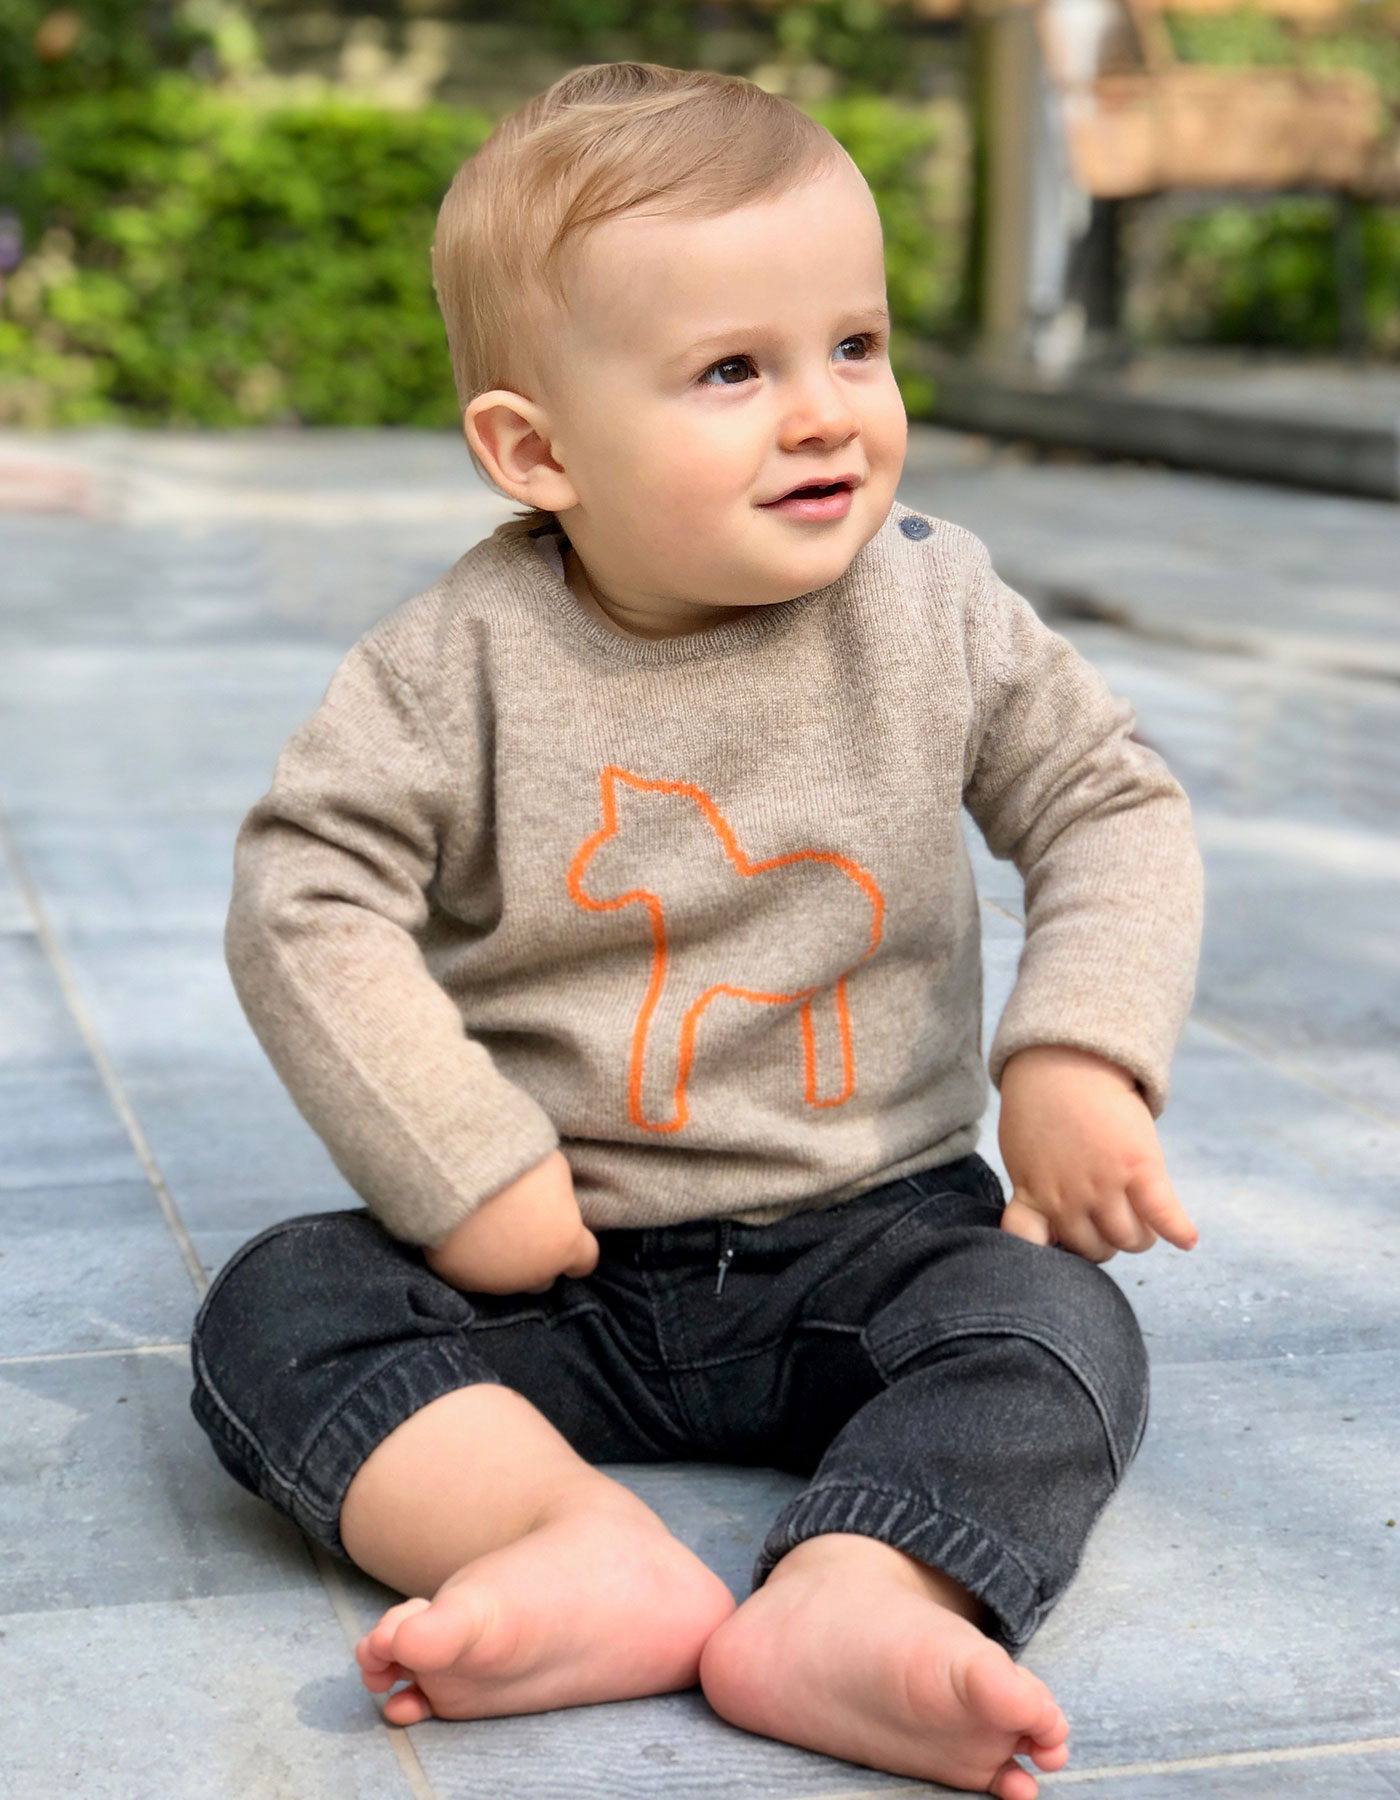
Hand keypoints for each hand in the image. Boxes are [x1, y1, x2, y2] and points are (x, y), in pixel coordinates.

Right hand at [424, 1150, 599, 1294]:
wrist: (461, 1174)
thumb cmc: (519, 1168)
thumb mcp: (555, 1171)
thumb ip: (559, 1196)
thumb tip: (553, 1198)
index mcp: (566, 1246)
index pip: (585, 1261)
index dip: (576, 1246)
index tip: (565, 1233)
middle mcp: (534, 1273)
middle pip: (544, 1276)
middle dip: (538, 1257)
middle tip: (523, 1228)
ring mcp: (496, 1281)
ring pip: (507, 1280)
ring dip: (504, 1261)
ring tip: (491, 1228)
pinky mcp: (460, 1279)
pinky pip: (470, 1274)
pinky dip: (470, 1260)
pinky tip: (464, 1235)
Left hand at [997, 1045, 1197, 1262]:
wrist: (1063, 1061)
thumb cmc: (1039, 1108)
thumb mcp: (1021, 1157)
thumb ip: (1032, 1194)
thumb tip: (1045, 1228)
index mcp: (1034, 1196)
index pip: (1038, 1249)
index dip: (1052, 1254)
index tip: (1063, 1245)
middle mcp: (1069, 1199)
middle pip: (1096, 1250)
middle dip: (1105, 1241)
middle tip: (1110, 1222)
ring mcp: (1105, 1185)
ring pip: (1130, 1240)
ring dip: (1139, 1236)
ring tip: (1141, 1219)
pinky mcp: (1140, 1167)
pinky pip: (1163, 1214)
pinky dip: (1179, 1231)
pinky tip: (1187, 1240)